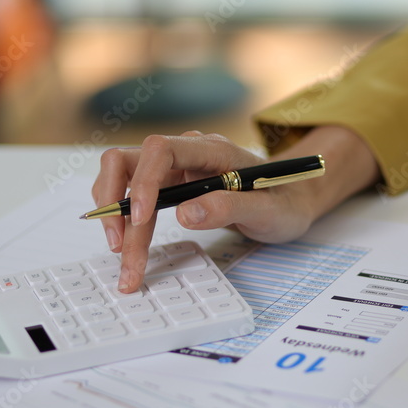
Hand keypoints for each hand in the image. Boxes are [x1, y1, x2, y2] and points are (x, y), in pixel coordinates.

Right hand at [91, 127, 380, 292]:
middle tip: (120, 250)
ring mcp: (174, 168)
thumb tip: (184, 214)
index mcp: (212, 149)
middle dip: (116, 205)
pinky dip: (125, 221)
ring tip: (125, 258)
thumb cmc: (284, 203)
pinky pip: (132, 196)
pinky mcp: (168, 185)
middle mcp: (187, 152)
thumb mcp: (268, 211)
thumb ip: (230, 208)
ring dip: (116, 216)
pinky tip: (129, 245)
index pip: (161, 150)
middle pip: (128, 162)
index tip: (141, 220)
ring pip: (123, 180)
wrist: (291, 200)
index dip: (144, 182)